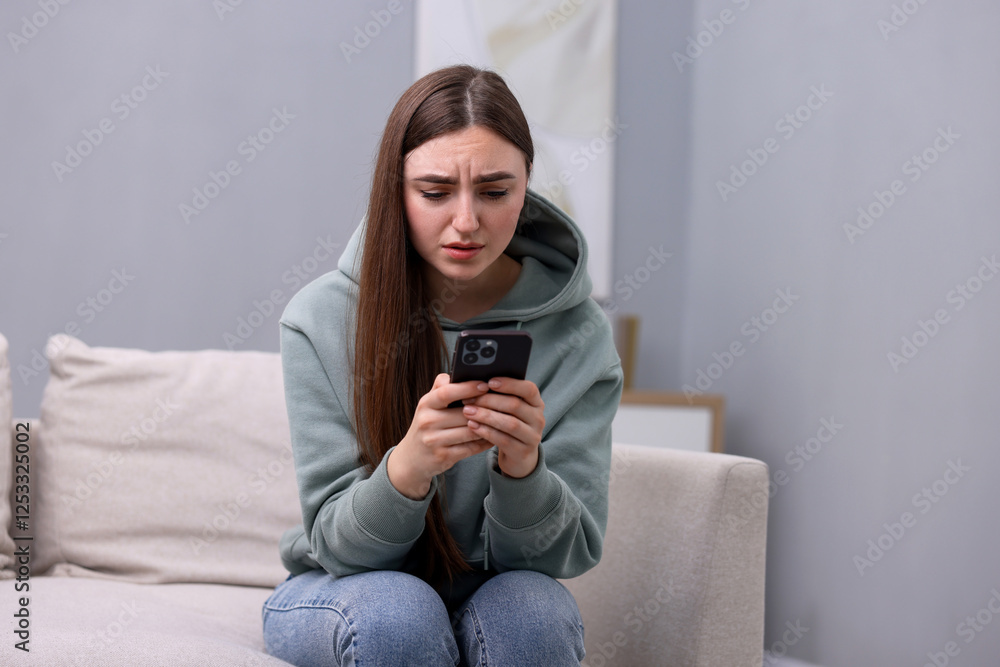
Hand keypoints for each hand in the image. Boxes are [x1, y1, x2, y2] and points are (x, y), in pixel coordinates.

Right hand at [387, 373, 492, 498]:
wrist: (411, 458)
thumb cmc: (427, 426)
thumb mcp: (428, 405)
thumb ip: (441, 388)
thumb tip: (457, 373)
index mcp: (426, 404)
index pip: (447, 392)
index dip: (467, 388)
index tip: (485, 384)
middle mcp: (427, 421)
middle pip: (464, 413)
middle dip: (484, 409)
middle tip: (502, 403)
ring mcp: (434, 441)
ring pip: (470, 431)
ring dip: (487, 426)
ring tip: (501, 419)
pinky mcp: (443, 456)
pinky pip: (470, 448)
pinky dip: (484, 442)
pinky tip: (492, 436)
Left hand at [461, 377, 544, 478]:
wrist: (519, 455)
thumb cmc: (509, 425)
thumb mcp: (510, 410)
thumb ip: (502, 396)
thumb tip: (478, 383)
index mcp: (537, 403)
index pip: (529, 389)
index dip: (510, 384)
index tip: (489, 382)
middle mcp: (538, 419)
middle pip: (515, 405)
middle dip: (490, 400)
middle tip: (469, 399)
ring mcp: (533, 437)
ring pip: (509, 423)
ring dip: (486, 416)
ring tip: (468, 412)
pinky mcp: (522, 452)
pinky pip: (503, 440)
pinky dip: (486, 432)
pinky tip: (473, 426)